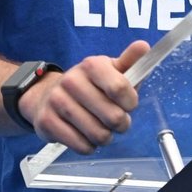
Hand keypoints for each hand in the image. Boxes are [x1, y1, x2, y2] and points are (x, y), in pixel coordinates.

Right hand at [18, 40, 150, 153]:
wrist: (48, 95)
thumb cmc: (89, 85)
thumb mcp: (110, 70)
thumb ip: (130, 60)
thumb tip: (144, 46)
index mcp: (91, 65)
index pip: (120, 88)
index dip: (131, 102)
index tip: (129, 104)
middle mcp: (72, 80)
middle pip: (113, 116)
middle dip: (122, 124)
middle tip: (117, 121)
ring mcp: (57, 101)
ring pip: (98, 134)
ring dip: (106, 137)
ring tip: (102, 129)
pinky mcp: (47, 121)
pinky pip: (81, 146)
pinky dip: (89, 146)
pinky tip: (86, 136)